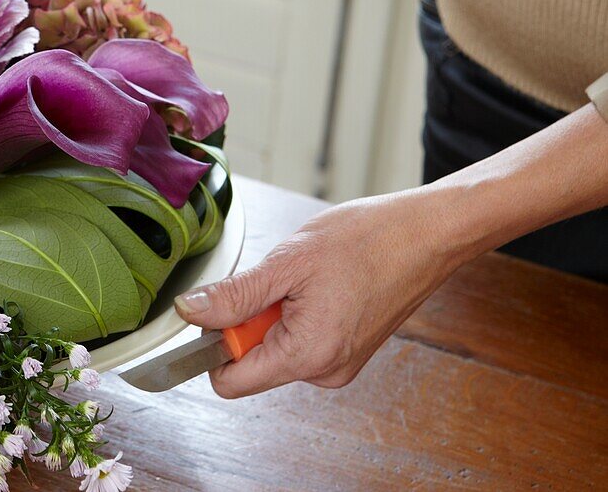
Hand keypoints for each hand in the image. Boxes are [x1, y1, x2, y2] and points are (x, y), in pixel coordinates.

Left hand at [174, 192, 465, 397]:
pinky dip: (296, 314)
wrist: (426, 234)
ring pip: (275, 348)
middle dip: (250, 321)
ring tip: (307, 279)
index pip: (229, 381)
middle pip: (251, 363)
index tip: (223, 306)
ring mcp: (338, 364)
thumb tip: (190, 311)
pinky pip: (299, 340)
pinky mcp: (346, 351)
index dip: (213, 344)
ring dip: (275, 314)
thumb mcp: (287, 262)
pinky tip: (321, 285)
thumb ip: (234, 295)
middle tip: (280, 280)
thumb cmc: (368, 241)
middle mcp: (324, 372)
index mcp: (307, 356)